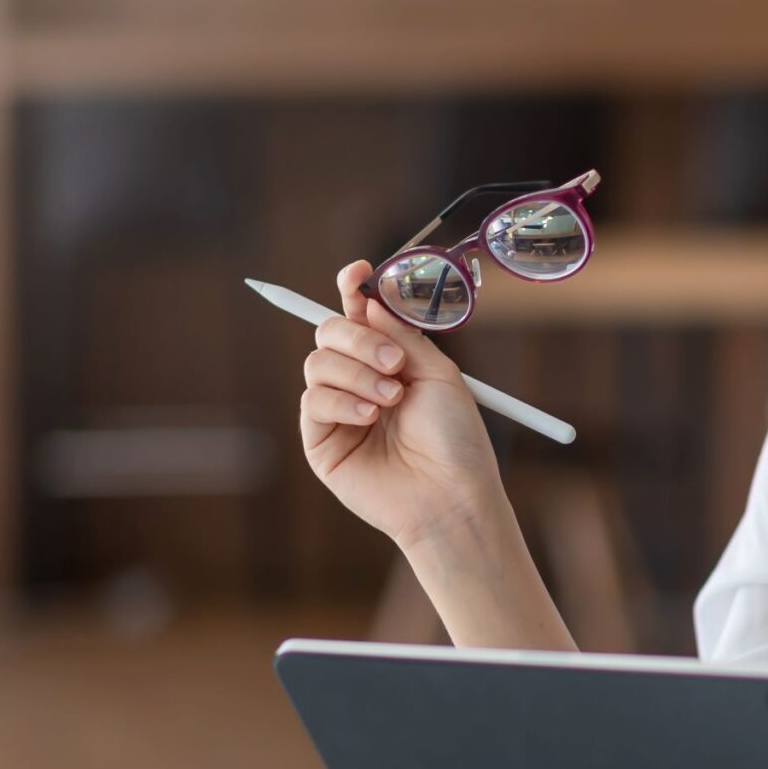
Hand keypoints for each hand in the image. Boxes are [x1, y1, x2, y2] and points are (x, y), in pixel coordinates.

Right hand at [299, 261, 506, 553]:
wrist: (451, 495)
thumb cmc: (454, 439)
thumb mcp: (437, 374)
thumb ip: (400, 334)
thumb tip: (368, 298)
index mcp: (390, 360)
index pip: (359, 315)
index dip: (353, 289)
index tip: (358, 273)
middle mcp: (359, 380)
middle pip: (329, 331)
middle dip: (357, 336)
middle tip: (395, 362)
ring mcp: (337, 410)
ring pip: (318, 362)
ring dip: (357, 373)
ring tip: (391, 400)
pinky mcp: (321, 441)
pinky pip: (313, 400)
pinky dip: (342, 400)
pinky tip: (369, 418)